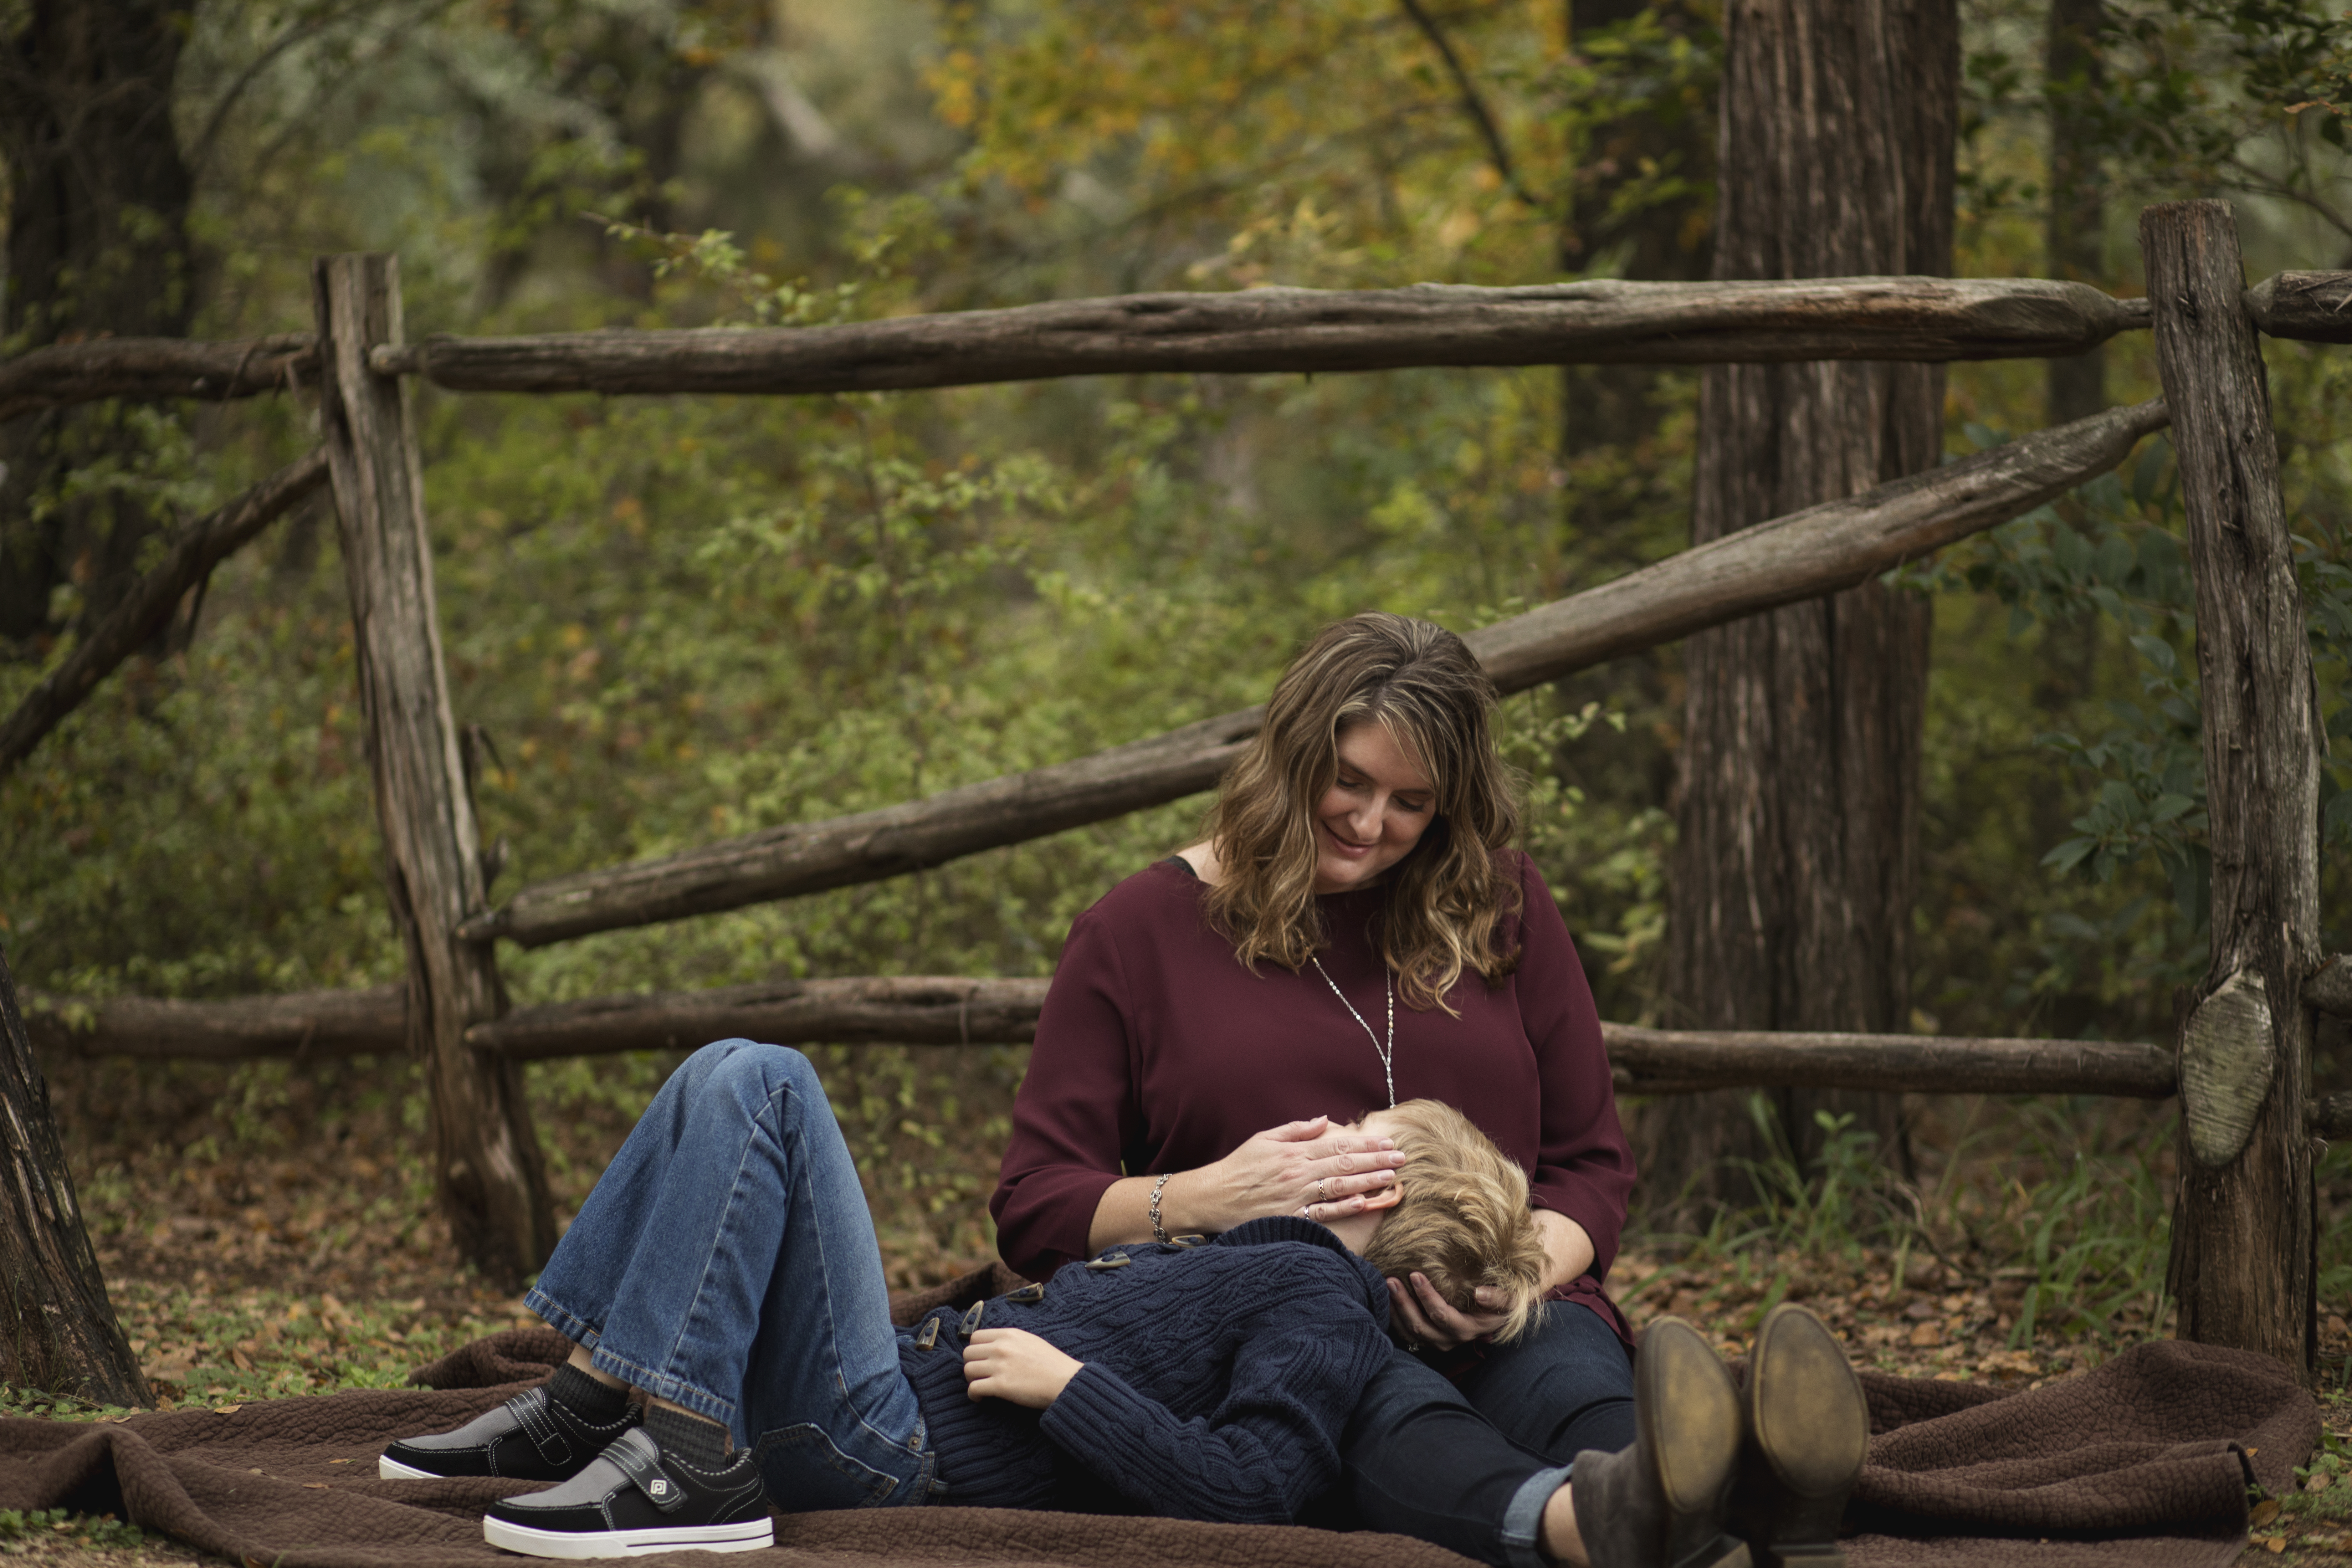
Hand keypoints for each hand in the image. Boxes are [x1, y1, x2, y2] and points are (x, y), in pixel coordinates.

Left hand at [962, 1328, 1083, 1408]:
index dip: (975, 1350)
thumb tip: (994, 1347)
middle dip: (971, 1365)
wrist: (1065, 1381)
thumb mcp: (1030, 1341)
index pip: (975, 1337)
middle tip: (979, 1375)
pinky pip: (974, 1388)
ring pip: (968, 1370)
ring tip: (980, 1387)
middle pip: (968, 1353)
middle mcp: (1001, 1347)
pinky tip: (981, 1399)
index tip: (980, 1360)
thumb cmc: (1052, 1364)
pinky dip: (974, 1395)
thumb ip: (1010, 1341)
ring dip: (971, 1380)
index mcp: (1009, 1334)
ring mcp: (1000, 1365)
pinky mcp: (1001, 1385)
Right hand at [1193, 1116, 1405, 1229]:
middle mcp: (1298, 1172)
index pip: (1337, 1144)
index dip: (1364, 1142)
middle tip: (1401, 1157)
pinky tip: (1365, 1202)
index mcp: (1293, 1152)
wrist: (1212, 1197)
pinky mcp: (1291, 1217)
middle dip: (1375, 1159)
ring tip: (1391, 1176)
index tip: (1386, 1140)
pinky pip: (1323, 1213)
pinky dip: (1344, 1208)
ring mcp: (1295, 1196)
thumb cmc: (1238, 1167)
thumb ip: (1296, 1130)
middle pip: (1344, 1163)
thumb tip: (1325, 1120)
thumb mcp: (1264, 1139)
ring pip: (1339, 1186)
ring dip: (1368, 1180)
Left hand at [1386, 1273, 1511, 1351]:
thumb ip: (1499, 1298)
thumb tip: (1481, 1293)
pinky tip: (1385, 1300)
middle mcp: (1450, 1339)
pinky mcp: (1427, 1339)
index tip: (1415, 1274)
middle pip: (1421, 1326)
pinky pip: (1406, 1334)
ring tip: (1385, 1287)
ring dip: (1395, 1310)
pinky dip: (1394, 1318)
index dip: (1427, 1297)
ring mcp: (1437, 1341)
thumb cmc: (1502, 1303)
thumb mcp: (1509, 1300)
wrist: (1498, 1316)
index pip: (1443, 1316)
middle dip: (1404, 1303)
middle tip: (1391, 1280)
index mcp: (1467, 1329)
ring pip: (1410, 1332)